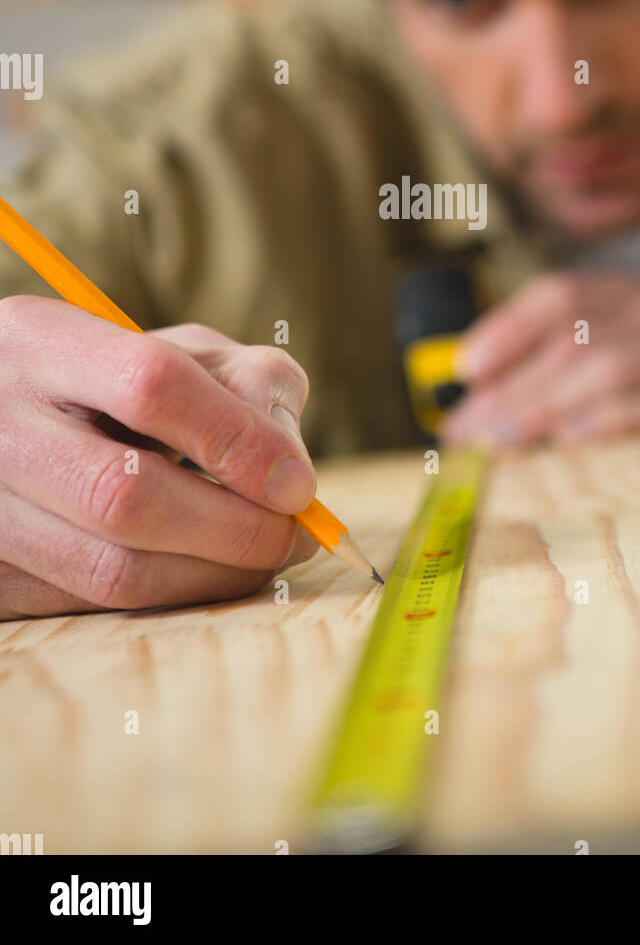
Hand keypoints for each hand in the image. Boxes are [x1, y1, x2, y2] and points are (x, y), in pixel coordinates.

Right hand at [0, 297, 317, 619]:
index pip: (150, 386)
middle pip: (124, 496)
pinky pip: (90, 607)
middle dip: (234, 530)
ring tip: (263, 559)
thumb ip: (245, 382)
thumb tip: (291, 470)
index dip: (238, 441)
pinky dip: (165, 597)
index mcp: (40, 343)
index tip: (299, 484)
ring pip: (108, 572)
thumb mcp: (173, 348)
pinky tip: (201, 572)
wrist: (0, 414)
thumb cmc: (109, 377)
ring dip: (210, 578)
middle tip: (294, 537)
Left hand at [441, 271, 639, 445]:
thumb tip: (468, 416)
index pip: (558, 295)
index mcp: (624, 296)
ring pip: (609, 366)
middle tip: (469, 435)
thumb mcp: (615, 360)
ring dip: (547, 407)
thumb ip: (549, 375)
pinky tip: (571, 444)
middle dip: (511, 390)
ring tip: (505, 443)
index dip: (506, 328)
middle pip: (571, 339)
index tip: (465, 370)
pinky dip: (609, 423)